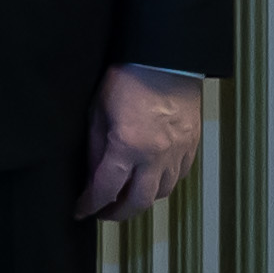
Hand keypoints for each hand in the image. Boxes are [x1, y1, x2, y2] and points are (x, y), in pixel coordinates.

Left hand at [78, 65, 201, 221]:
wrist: (165, 58)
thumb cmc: (129, 77)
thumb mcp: (98, 112)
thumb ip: (96, 149)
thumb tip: (92, 176)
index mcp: (127, 146)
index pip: (106, 190)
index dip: (90, 205)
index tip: (82, 210)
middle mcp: (155, 155)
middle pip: (138, 202)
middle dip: (118, 213)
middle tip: (104, 212)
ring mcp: (177, 152)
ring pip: (161, 193)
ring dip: (142, 199)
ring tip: (127, 196)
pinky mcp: (191, 145)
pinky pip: (178, 176)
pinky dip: (163, 183)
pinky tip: (151, 179)